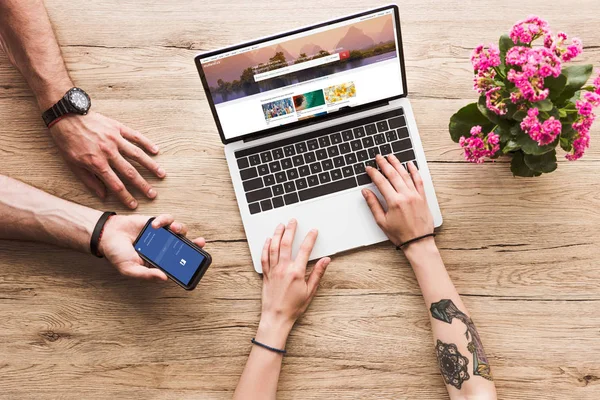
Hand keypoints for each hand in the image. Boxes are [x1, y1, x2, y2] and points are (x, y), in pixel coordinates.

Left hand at [49, 111, 165, 208]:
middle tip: (153, 194)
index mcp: (97, 163)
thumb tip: (103, 195)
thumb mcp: (73, 165)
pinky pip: (135, 136)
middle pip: (130, 172)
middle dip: (143, 185)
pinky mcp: (117, 128)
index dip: (126, 197)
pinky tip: (156, 151)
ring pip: (137, 155)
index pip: (116, 185)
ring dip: (150, 166)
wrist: (66, 116)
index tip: (134, 205)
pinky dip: (147, 143)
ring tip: (161, 174)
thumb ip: (89, 181)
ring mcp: (115, 139)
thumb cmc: (68, 141)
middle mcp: (109, 152)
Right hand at [99, 213, 205, 280]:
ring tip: (173, 229)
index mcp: (159, 261)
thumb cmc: (118, 254)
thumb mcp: (130, 269)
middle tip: (200, 242)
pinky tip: (155, 225)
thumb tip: (164, 278)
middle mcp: (163, 248)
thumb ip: (146, 274)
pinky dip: (164, 220)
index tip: (198, 260)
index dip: (190, 260)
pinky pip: (167, 219)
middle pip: (184, 245)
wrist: (107, 235)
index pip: (179, 261)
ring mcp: (161, 234)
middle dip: (195, 244)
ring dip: (180, 229)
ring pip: (179, 230)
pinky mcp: (156, 222)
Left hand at [258, 219, 329, 340]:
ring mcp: (273, 271)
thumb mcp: (310, 291)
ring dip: (276, 234)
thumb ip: (317, 273)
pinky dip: (265, 247)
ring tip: (280, 225)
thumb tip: (326, 260)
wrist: (276, 317)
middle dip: (290, 230)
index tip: (313, 231)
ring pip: (273, 247)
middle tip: (293, 221)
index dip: (310, 238)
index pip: (304, 250)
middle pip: (285, 244)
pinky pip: (264, 257)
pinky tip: (267, 240)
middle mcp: (283, 269)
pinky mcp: (265, 274)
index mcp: (296, 272)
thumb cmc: (294, 307)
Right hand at [362, 155, 433, 247]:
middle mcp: (405, 196)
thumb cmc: (400, 234)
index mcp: (394, 201)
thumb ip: (373, 204)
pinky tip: (410, 164)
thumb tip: (365, 192)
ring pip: (405, 174)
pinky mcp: (422, 197)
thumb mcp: (381, 221)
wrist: (418, 242)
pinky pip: (418, 180)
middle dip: (384, 164)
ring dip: (397, 164)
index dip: (373, 173)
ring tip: (391, 157)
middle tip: (378, 157)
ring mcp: (415, 195)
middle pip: (393, 174)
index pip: (381, 182)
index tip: (369, 168)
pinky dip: (414, 171)